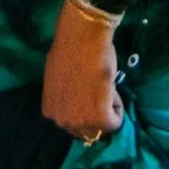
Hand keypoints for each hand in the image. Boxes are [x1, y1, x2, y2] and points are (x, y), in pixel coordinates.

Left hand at [41, 0, 122, 143]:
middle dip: (98, 112)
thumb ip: (66, 97)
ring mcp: (79, 122)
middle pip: (89, 129)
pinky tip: (109, 87)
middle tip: (99, 88)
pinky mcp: (98, 118)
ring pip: (103, 127)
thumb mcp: (60, 81)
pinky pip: (116, 122)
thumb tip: (78, 100)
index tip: (87, 89)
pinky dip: (118, 106)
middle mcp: (61, 122)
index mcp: (50, 112)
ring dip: (108, 108)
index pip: (75, 123)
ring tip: (103, 86)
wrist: (81, 39)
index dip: (86, 107)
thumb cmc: (70, 51)